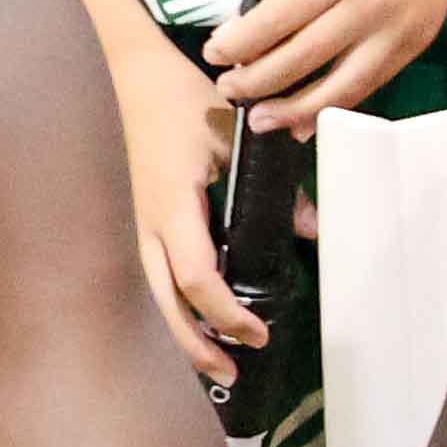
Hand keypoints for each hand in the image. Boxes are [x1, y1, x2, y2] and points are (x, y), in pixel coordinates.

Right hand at [108, 24, 260, 395]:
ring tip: (215, 361)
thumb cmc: (184, 102)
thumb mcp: (237, 139)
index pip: (198, 277)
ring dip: (183, 331)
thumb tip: (315, 228)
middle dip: (197, 343)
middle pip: (166, 302)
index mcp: (173, 207)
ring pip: (154, 294)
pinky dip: (176, 304)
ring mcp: (136, 224)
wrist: (131, 75)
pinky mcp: (136, 221)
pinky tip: (198, 319)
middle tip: (233, 371)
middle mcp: (146, 224)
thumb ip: (276, 187)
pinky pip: (153, 274)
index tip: (259, 333)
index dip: (228, 313)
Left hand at [210, 0, 446, 132]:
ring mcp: (395, 32)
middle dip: (257, 82)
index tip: (213, 56)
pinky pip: (368, 86)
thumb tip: (239, 34)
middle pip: (301, 59)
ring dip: (294, 111)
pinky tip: (305, 121)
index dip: (238, 45)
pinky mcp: (414, 46)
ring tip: (261, 122)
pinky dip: (334, 107)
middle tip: (228, 91)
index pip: (273, 22)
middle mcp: (365, 8)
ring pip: (338, 87)